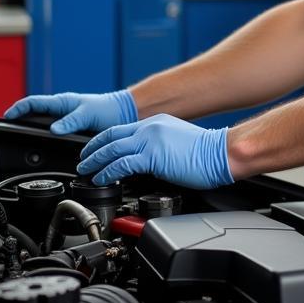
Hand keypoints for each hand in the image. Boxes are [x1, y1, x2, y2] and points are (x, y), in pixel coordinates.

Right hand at [4, 89, 136, 134]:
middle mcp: (61, 109)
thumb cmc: (108, 109)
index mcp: (62, 102)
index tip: (7, 116)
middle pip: (33, 112)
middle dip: (18, 118)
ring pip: (41, 122)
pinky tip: (41, 144)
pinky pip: (52, 130)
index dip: (18, 109)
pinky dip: (43, 135)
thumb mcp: (88, 115)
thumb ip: (71, 121)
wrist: (124, 113)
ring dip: (30, 126)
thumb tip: (53, 129)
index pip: (33, 102)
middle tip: (7, 128)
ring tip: (19, 136)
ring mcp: (65, 118)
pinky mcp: (71, 127)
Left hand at [76, 114, 233, 189]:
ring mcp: (151, 141)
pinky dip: (108, 172)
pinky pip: (122, 164)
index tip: (93, 150)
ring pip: (112, 149)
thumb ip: (157, 147)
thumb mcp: (176, 142)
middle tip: (82, 161)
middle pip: (111, 137)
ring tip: (86, 171)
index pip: (121, 130)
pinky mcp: (153, 156)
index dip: (102, 140)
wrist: (221, 153)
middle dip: (92, 150)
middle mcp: (150, 128)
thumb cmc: (206, 153)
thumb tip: (144, 162)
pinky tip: (102, 179)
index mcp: (155, 124)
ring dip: (95, 161)